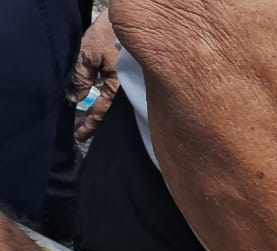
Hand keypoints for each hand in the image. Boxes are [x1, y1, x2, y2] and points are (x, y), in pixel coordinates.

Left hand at [69, 8, 119, 140]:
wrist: (129, 18)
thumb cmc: (109, 34)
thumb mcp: (89, 55)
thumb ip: (81, 77)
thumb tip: (74, 98)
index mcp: (117, 85)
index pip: (101, 110)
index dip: (90, 124)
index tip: (79, 136)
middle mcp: (126, 87)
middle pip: (111, 110)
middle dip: (98, 120)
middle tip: (83, 131)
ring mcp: (130, 81)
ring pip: (116, 101)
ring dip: (104, 108)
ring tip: (90, 117)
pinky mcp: (131, 73)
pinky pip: (120, 90)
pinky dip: (110, 96)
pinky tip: (103, 97)